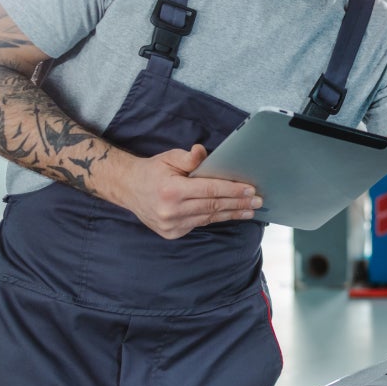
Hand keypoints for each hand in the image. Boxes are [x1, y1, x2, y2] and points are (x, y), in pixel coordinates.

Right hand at [115, 144, 260, 238]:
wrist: (128, 188)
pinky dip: (216, 218)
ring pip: (209, 218)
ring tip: (250, 210)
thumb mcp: (169, 157)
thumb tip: (204, 152)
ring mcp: (171, 225)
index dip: (232, 190)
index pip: (210, 190)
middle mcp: (171, 210)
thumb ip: (189, 157)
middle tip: (258, 201)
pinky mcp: (172, 233)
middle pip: (213, 206)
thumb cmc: (153, 170)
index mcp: (171, 190)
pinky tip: (230, 214)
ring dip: (232, 214)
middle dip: (238, 203)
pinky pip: (199, 224)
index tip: (251, 190)